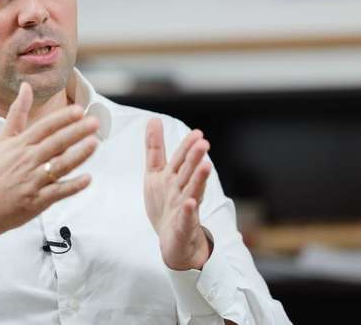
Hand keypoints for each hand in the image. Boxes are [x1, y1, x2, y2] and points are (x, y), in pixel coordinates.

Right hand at [0, 82, 98, 263]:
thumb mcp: (3, 139)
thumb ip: (17, 113)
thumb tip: (26, 87)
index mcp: (20, 145)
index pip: (44, 127)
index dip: (62, 118)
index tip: (78, 110)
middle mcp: (27, 161)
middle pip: (55, 143)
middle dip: (76, 132)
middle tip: (94, 122)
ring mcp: (32, 181)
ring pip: (59, 166)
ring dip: (78, 155)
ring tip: (94, 144)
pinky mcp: (37, 201)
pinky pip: (58, 192)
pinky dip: (73, 186)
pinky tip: (87, 178)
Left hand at [144, 118, 212, 270]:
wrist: (175, 241)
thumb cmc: (167, 204)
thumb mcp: (156, 174)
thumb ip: (155, 148)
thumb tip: (154, 119)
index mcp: (174, 177)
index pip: (181, 159)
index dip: (187, 146)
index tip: (197, 133)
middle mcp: (181, 190)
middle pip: (188, 171)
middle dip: (195, 157)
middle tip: (203, 143)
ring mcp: (184, 208)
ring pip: (192, 191)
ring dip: (199, 179)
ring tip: (206, 166)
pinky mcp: (183, 226)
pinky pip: (186, 219)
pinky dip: (188, 212)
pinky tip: (190, 204)